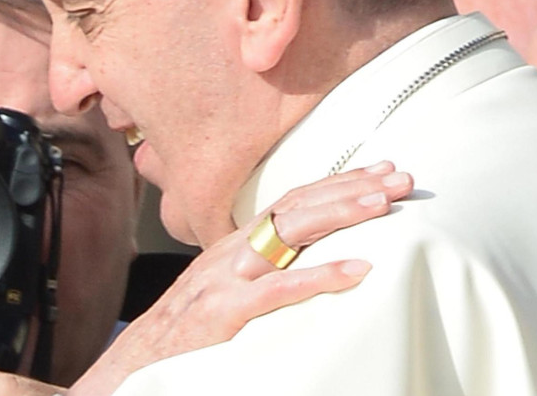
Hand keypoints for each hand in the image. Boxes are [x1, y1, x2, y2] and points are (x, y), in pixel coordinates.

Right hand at [68, 161, 413, 395]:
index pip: (290, 201)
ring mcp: (226, 278)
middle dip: (350, 189)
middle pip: (296, 206)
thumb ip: (258, 274)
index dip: (335, 183)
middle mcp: (231, 251)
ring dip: (341, 215)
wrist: (136, 364)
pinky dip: (320, 276)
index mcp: (233, 246)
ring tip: (384, 204)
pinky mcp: (224, 311)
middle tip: (399, 177)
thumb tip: (302, 265)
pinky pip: (279, 289)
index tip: (379, 171)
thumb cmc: (184, 334)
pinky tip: (358, 270)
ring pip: (289, 233)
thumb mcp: (222, 292)